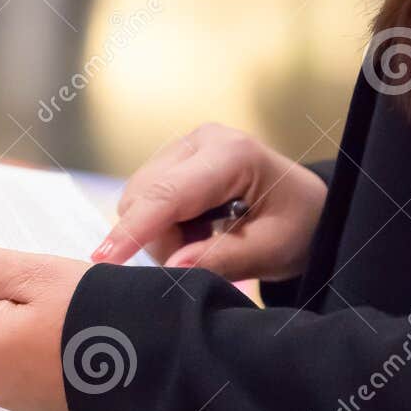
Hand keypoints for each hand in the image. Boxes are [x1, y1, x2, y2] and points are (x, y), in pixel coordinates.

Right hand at [93, 123, 325, 280]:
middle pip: (143, 198)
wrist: (306, 208)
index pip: (167, 194)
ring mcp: (182, 147)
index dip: (133, 230)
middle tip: (203, 256)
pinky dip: (161, 224)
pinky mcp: (171, 160)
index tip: (103, 259)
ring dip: (160, 233)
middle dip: (159, 238)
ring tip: (205, 239)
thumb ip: (222, 259)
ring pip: (136, 200)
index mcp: (231, 154)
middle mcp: (200, 140)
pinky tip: (195, 227)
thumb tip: (172, 269)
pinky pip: (142, 199)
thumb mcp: (272, 249)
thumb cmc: (298, 225)